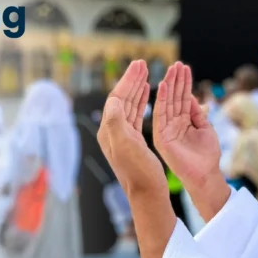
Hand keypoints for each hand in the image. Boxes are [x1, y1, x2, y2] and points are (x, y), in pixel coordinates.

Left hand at [97, 60, 167, 197]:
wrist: (148, 194)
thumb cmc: (139, 173)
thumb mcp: (126, 146)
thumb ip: (117, 122)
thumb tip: (113, 101)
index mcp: (109, 130)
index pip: (116, 98)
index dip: (128, 81)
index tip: (139, 65)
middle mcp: (112, 131)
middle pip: (121, 98)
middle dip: (131, 80)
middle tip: (142, 64)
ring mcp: (122, 136)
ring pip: (129, 105)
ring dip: (136, 88)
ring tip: (145, 72)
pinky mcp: (133, 141)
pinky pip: (135, 115)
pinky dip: (141, 101)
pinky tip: (146, 92)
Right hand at [153, 62, 229, 220]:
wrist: (205, 175)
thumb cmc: (207, 155)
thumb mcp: (205, 129)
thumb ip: (197, 114)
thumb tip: (191, 97)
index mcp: (182, 122)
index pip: (182, 99)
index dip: (183, 84)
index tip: (184, 68)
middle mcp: (172, 124)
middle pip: (174, 98)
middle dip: (177, 80)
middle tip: (178, 63)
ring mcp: (165, 130)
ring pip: (167, 103)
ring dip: (170, 85)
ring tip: (173, 69)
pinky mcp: (161, 136)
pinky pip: (160, 115)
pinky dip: (162, 100)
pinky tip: (164, 85)